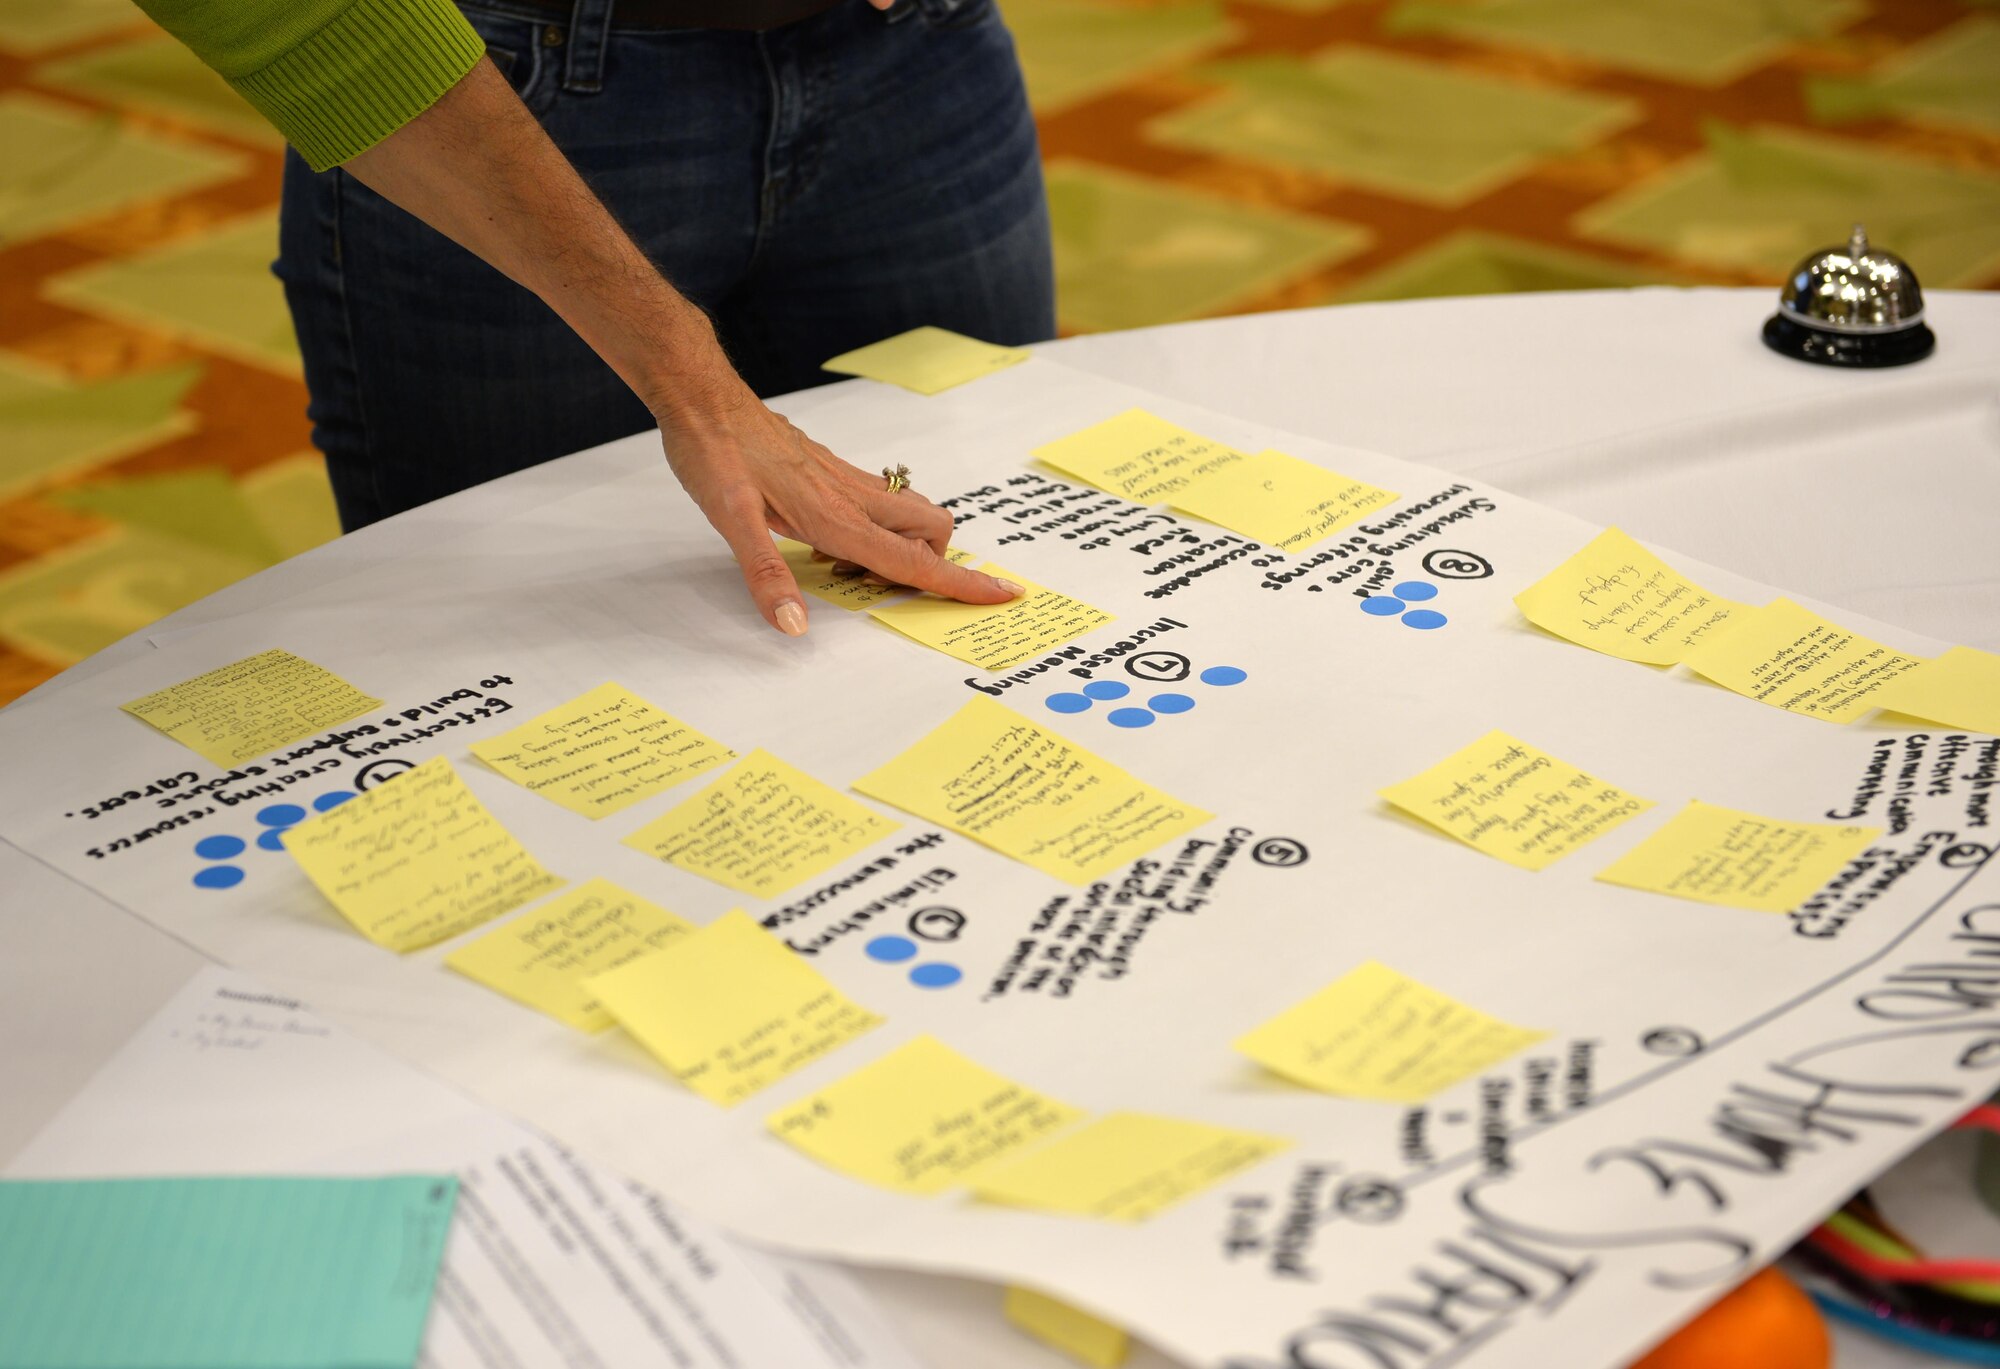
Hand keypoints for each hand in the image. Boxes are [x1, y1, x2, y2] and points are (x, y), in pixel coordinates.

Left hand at [658, 387, 1022, 635]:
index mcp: (837, 518)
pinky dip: (880, 528)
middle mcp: (851, 497)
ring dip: (909, 545)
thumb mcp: (731, 520)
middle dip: (937, 564)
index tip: (1005, 594)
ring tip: (856, 568)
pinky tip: (830, 538)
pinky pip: (880, 501)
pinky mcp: (831, 468)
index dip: (962, 584)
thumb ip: (766, 575)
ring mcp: (844, 479)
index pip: (914, 561)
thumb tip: (795, 626)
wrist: (703, 395)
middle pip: (931, 532)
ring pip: (910, 512)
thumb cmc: (714, 452)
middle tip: (889, 588)